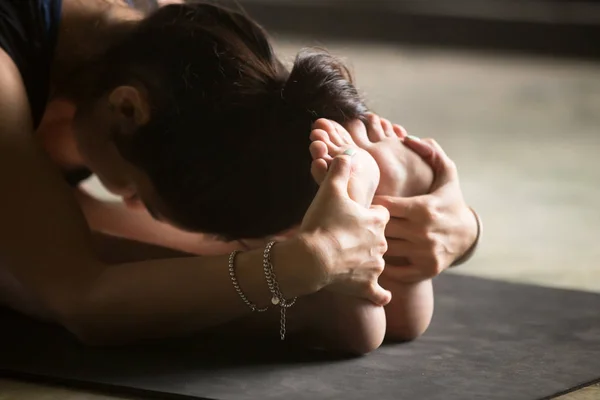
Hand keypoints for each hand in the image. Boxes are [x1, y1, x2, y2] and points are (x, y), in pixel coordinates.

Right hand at [299, 154, 391, 305]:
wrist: (312, 258)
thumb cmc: (322, 223)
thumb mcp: (330, 190)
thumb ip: (339, 170)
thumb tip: (347, 152)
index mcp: (376, 221)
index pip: (382, 214)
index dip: (370, 214)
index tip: (358, 216)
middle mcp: (381, 244)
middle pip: (381, 239)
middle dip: (368, 239)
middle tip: (349, 239)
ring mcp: (375, 267)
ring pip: (378, 263)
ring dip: (368, 262)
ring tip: (351, 262)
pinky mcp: (367, 286)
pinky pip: (379, 294)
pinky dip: (379, 295)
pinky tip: (380, 296)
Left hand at [373, 137, 477, 281]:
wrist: (468, 235)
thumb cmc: (450, 201)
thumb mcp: (447, 174)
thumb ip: (430, 152)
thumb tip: (409, 137)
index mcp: (423, 208)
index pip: (383, 205)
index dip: (370, 202)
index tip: (363, 201)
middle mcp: (423, 232)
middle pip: (381, 228)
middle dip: (368, 223)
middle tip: (357, 219)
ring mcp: (424, 253)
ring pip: (385, 249)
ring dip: (373, 243)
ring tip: (363, 236)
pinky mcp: (425, 270)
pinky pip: (394, 270)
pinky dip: (384, 264)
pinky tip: (377, 254)